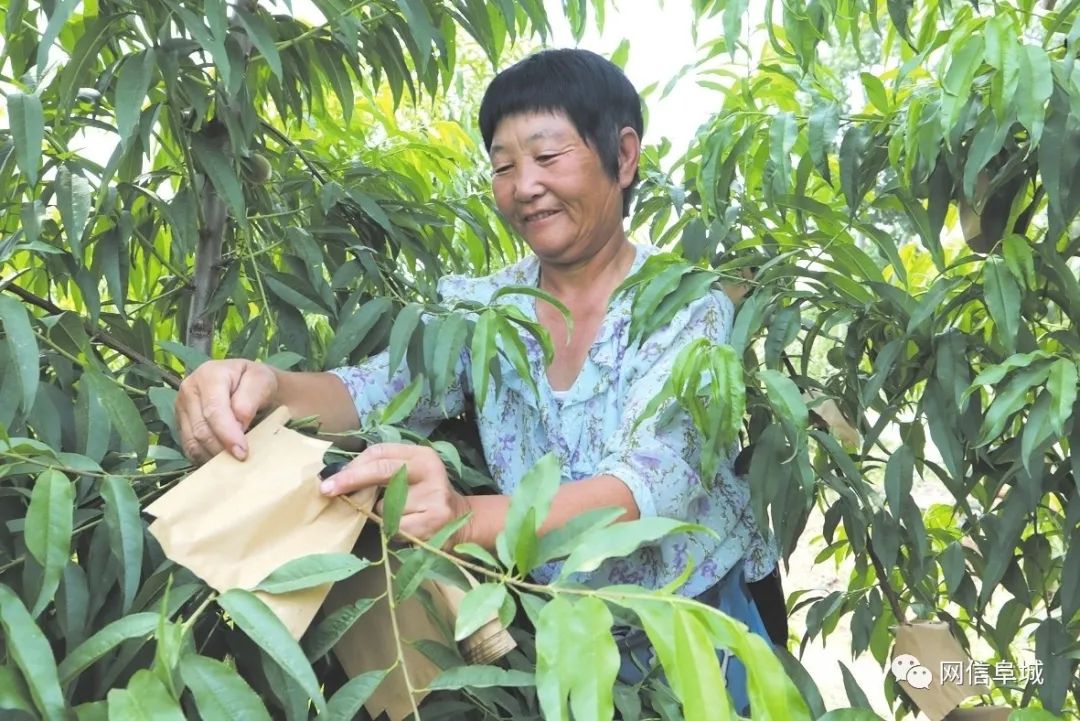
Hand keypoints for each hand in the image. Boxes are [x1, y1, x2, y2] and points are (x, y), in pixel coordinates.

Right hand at [175, 359, 278, 463]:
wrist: (252, 384)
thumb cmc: (259, 382)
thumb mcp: (263, 382)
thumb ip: (250, 400)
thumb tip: (238, 423)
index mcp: (209, 375)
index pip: (214, 411)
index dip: (227, 435)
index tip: (242, 453)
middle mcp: (189, 389)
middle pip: (201, 429)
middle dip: (222, 449)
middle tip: (241, 459)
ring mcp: (181, 407)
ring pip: (192, 442)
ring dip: (213, 457)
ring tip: (233, 461)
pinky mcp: (180, 423)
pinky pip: (189, 448)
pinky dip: (205, 458)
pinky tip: (222, 460)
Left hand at [319, 443, 470, 542]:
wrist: (462, 522)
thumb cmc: (424, 499)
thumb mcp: (408, 478)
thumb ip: (382, 473)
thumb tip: (339, 481)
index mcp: (421, 455)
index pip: (380, 452)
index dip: (352, 465)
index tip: (329, 478)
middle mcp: (430, 470)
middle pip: (382, 469)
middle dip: (351, 479)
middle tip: (326, 490)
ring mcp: (434, 494)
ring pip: (386, 505)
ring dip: (382, 515)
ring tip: (402, 517)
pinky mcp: (434, 519)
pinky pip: (395, 526)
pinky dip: (394, 531)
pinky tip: (410, 528)